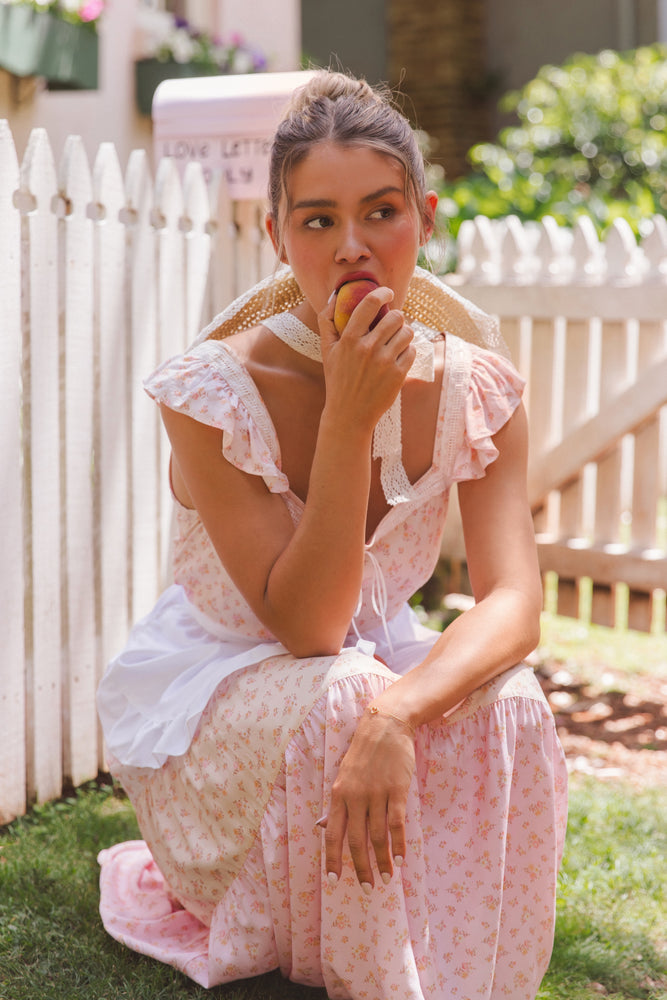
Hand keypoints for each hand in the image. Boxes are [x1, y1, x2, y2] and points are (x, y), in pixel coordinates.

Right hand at [317, 287, 415, 431]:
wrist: (349, 414)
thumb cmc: (337, 379)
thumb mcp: (326, 350)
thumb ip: (327, 320)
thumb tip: (335, 294)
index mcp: (349, 339)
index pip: (369, 304)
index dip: (382, 293)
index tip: (388, 293)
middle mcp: (368, 348)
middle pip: (395, 317)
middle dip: (396, 317)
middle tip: (392, 325)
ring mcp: (384, 362)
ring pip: (407, 332)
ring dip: (404, 333)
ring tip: (396, 340)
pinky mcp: (398, 375)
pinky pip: (412, 351)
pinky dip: (407, 351)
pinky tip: (398, 357)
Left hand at [323, 709, 415, 889]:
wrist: (384, 726)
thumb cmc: (363, 753)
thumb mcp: (343, 776)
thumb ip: (336, 804)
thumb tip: (323, 827)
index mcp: (338, 794)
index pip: (333, 834)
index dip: (333, 858)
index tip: (334, 880)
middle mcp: (355, 797)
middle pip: (356, 840)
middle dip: (361, 867)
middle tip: (367, 889)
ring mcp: (376, 794)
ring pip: (377, 836)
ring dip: (383, 860)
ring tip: (387, 879)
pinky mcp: (396, 790)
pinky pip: (396, 823)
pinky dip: (398, 844)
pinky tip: (400, 859)